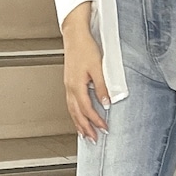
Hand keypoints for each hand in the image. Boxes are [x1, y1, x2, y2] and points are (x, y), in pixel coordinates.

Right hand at [61, 20, 109, 141]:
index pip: (87, 109)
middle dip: (85, 128)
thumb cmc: (85, 48)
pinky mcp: (69, 83)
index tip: (104, 128)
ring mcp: (68, 86)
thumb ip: (102, 86)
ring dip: (79, 124)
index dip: (96, 120)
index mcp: (76, 85)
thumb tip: (106, 102)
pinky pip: (71, 104)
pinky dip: (75, 114)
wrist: (75, 36)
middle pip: (77, 114)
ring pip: (72, 110)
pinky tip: (79, 117)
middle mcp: (70, 88)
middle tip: (93, 139)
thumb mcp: (98, 68)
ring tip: (85, 134)